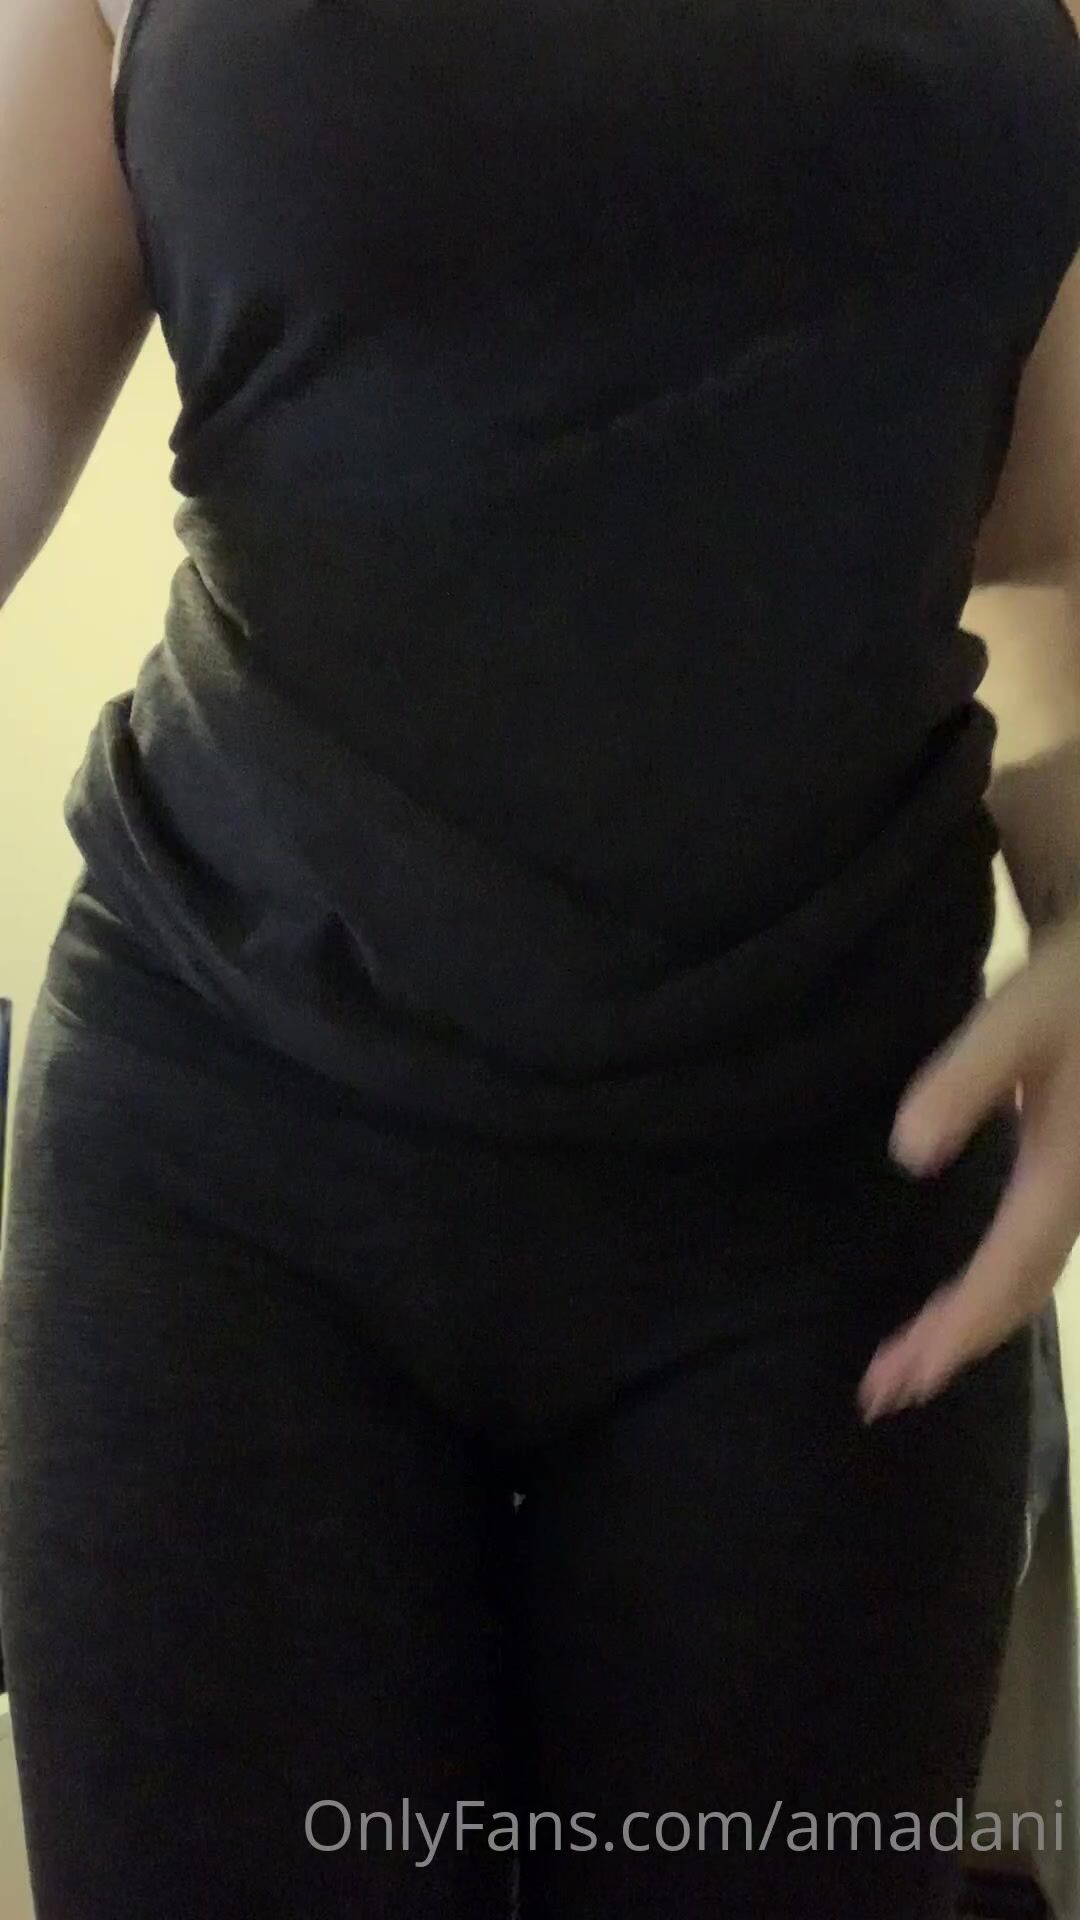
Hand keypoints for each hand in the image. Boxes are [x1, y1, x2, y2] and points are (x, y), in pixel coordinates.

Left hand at [858, 906, 1079, 1421]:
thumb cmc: (1077, 989)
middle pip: (1020, 1292)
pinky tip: (961, 1301)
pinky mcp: (1075, 1178)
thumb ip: (967, 1078)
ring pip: (1031, 1280)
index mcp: (1069, 1172)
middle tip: (882, 1395)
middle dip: (953, 1348)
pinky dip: (993, 1291)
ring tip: (909, 1365)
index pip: (1007, 1270)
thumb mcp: (1021, 1015)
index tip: (899, 1378)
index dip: (956, 1330)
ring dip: (971, 1327)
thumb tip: (907, 1153)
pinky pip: (1035, 1255)